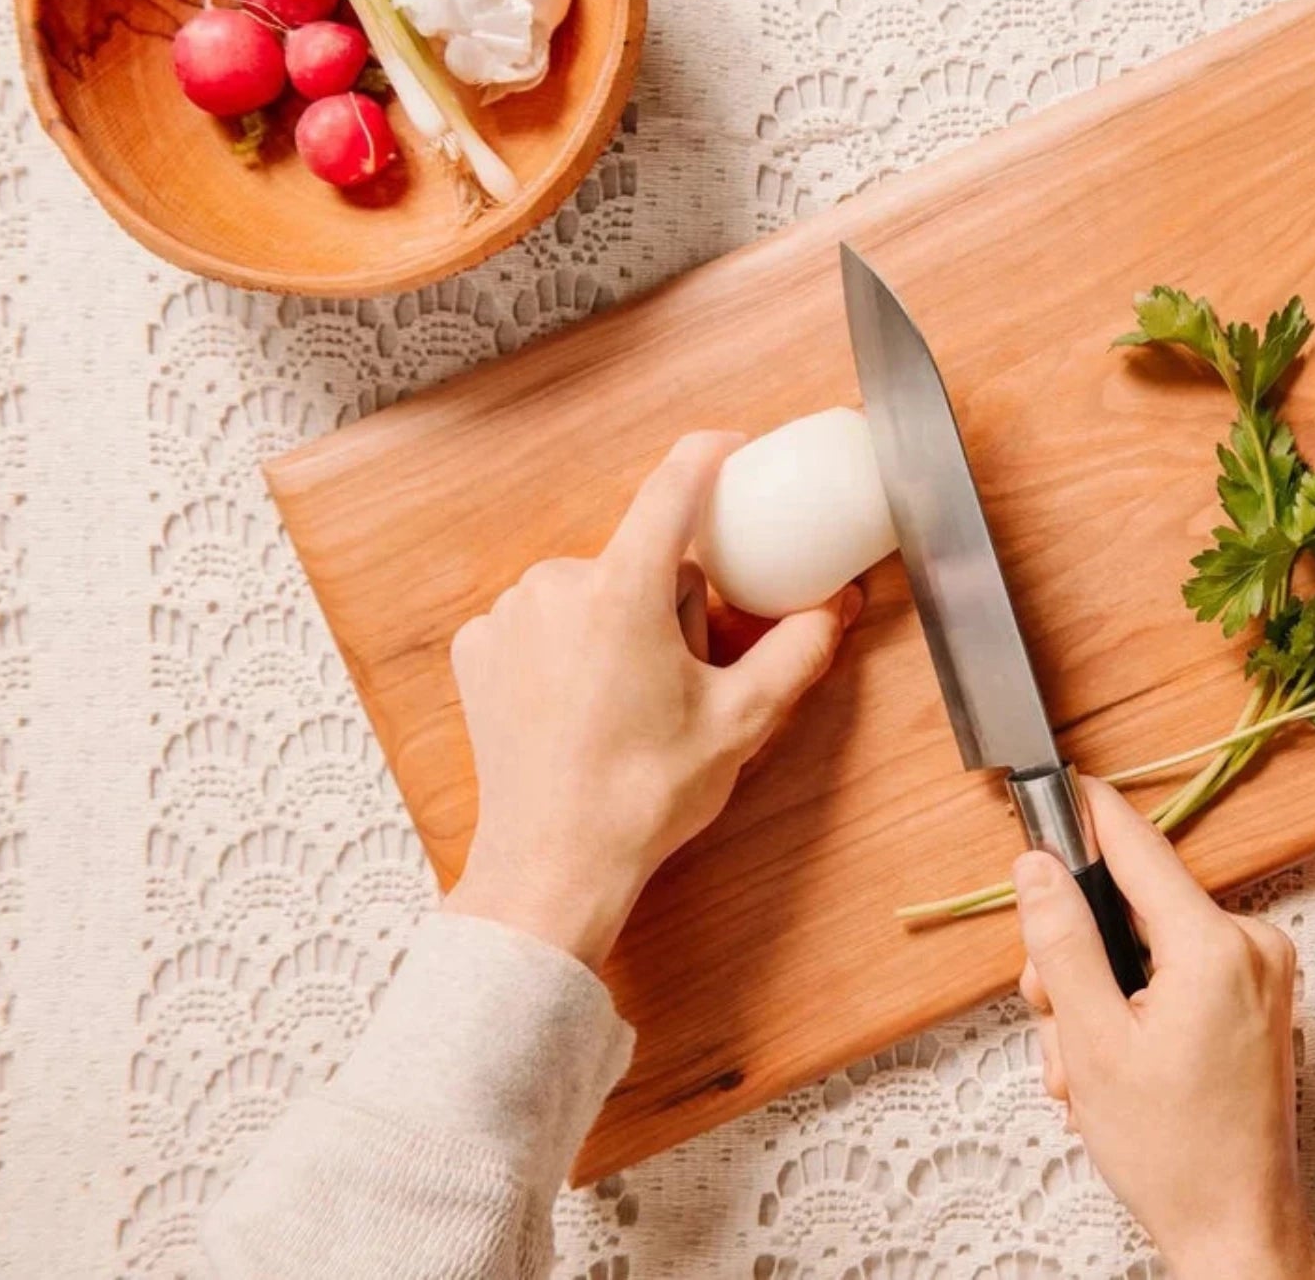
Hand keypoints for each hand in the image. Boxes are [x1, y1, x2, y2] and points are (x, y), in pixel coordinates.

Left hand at [443, 431, 861, 971]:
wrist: (553, 865)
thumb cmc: (643, 796)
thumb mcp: (739, 722)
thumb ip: (796, 651)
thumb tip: (836, 606)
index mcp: (623, 592)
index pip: (673, 488)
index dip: (708, 456)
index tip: (731, 448)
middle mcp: (556, 586)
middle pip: (639, 559)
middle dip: (668, 600)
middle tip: (679, 677)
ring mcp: (508, 616)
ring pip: (588, 589)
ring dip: (614, 621)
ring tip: (624, 701)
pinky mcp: (478, 647)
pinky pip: (541, 619)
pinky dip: (565, 645)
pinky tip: (574, 704)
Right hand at [1012, 776, 1314, 1279]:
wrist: (1236, 1233)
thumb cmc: (1176, 1155)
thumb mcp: (1091, 1040)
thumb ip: (1060, 940)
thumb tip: (1037, 867)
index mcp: (1213, 946)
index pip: (1135, 844)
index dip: (1083, 811)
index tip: (1047, 784)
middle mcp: (1248, 947)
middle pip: (1127, 904)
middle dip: (1072, 954)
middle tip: (1051, 1013)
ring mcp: (1256, 974)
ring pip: (1139, 943)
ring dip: (1092, 993)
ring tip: (1082, 1061)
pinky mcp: (1250, 998)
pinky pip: (1168, 970)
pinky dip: (1127, 1005)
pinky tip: (1109, 1061)